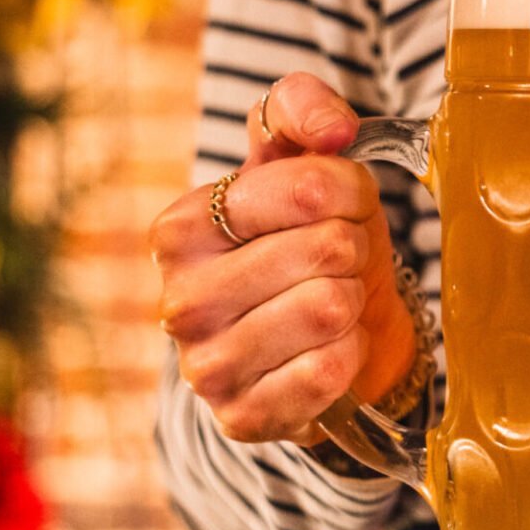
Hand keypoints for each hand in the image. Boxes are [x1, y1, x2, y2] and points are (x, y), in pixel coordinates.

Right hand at [148, 73, 413, 444]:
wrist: (332, 333)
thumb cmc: (314, 240)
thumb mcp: (305, 164)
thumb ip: (303, 111)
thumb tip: (331, 128)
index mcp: (180, 228)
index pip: (309, 187)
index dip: (347, 193)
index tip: (335, 208)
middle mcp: (178, 300)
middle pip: (328, 247)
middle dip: (352, 250)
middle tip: (334, 264)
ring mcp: (204, 366)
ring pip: (330, 307)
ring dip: (351, 303)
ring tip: (329, 305)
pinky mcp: (241, 418)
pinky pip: (329, 369)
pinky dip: (349, 356)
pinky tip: (328, 352)